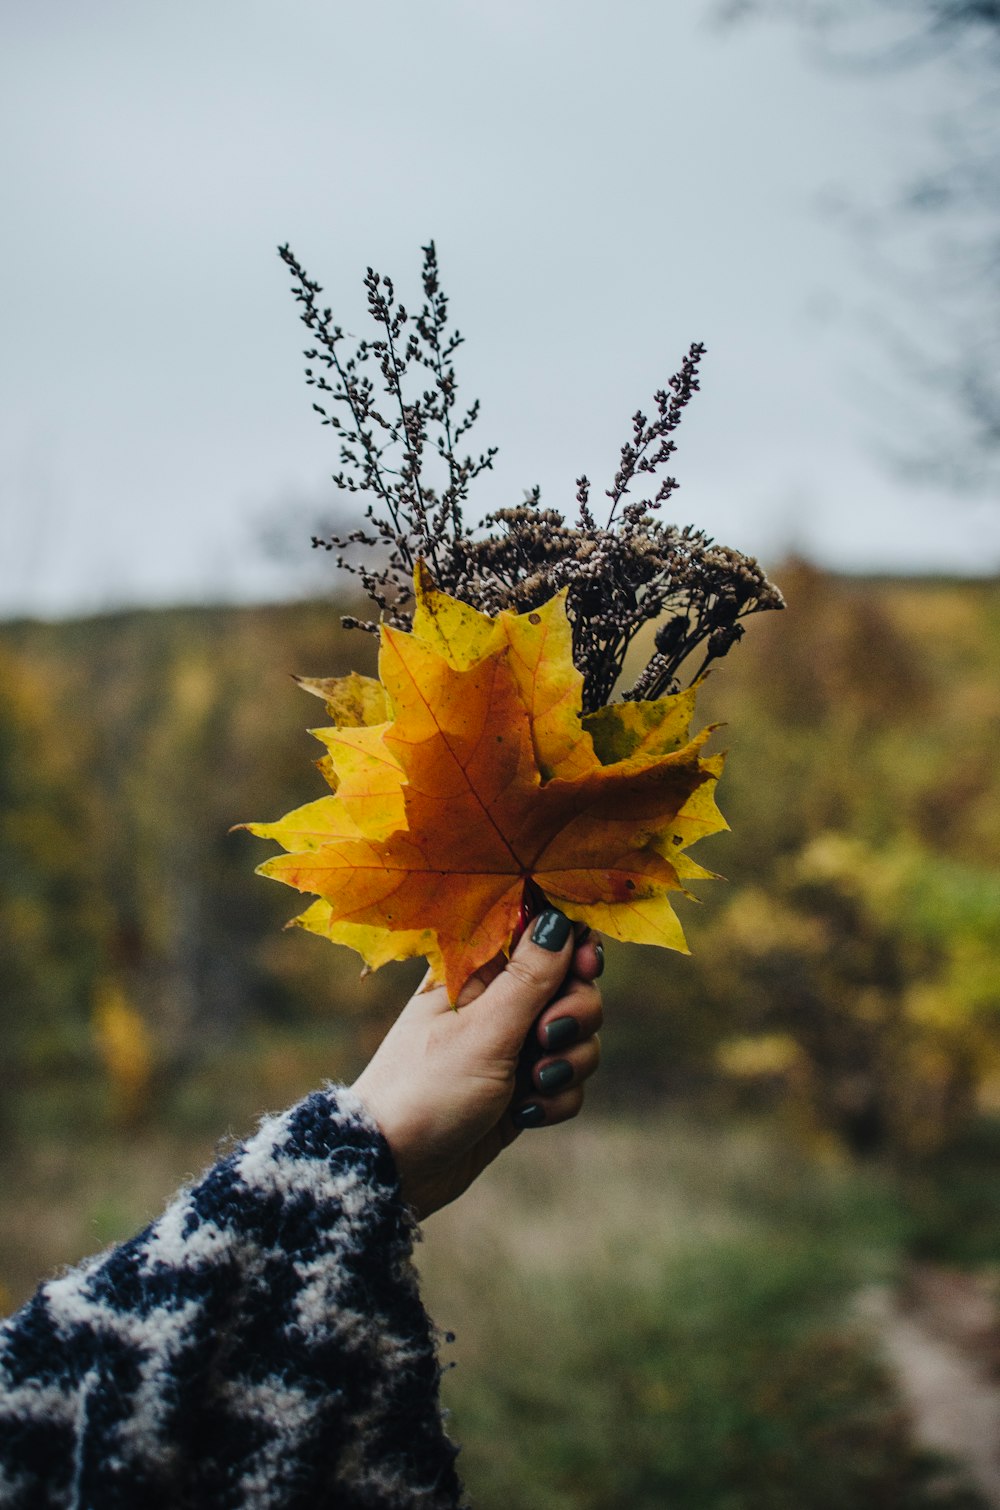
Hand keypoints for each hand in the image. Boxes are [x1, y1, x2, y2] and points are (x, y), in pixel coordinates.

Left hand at [352, 909, 603, 1219]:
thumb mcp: (484, 1031)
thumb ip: (529, 978)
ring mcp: (511, 1045)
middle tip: (547, 1038)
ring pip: (576, 1035)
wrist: (396, 1170)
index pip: (540, 933)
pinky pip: (566, 1080)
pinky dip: (556, 1098)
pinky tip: (525, 1115)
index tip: (586, 966)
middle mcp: (496, 1001)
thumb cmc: (427, 1089)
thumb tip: (559, 919)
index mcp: (476, 970)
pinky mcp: (521, 1087)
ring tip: (533, 1085)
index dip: (572, 945)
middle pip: (571, 984)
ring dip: (569, 1061)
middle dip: (575, 1014)